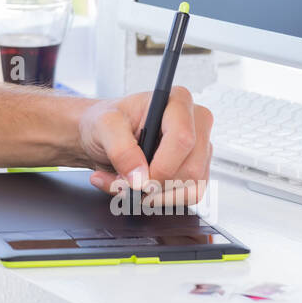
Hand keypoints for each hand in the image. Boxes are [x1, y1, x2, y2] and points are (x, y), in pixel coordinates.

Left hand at [76, 86, 212, 207]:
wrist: (101, 137)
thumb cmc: (107, 123)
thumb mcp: (104, 126)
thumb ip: (120, 148)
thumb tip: (140, 176)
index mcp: (177, 102)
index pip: (183, 139)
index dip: (162, 166)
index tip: (139, 179)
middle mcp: (195, 123)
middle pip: (191, 168)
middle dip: (155, 184)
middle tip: (126, 182)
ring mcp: (199, 149)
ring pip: (192, 187)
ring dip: (155, 195)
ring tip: (128, 184)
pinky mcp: (197, 171)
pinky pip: (189, 197)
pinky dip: (161, 200)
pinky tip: (141, 190)